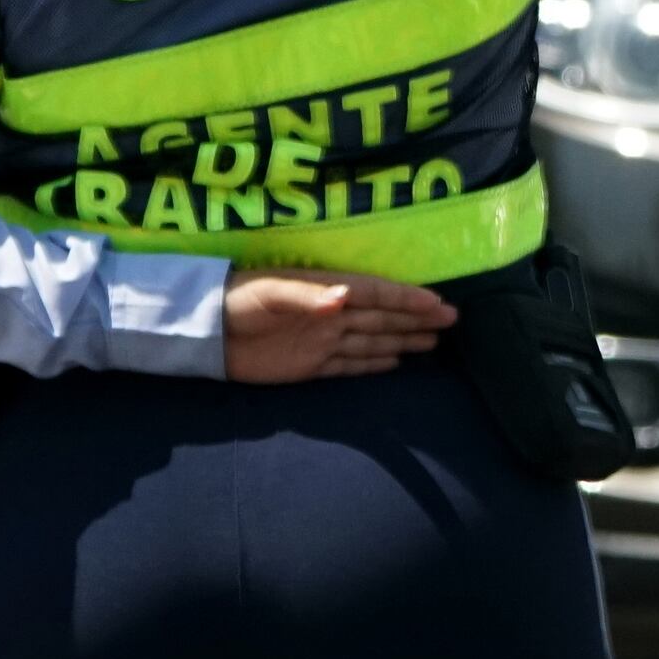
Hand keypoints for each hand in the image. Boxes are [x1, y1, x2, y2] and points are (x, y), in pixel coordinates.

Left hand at [222, 269, 459, 383]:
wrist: (206, 333)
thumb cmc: (237, 301)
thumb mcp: (270, 293)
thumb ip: (308, 296)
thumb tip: (345, 297)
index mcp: (326, 292)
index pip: (376, 295)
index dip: (407, 299)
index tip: (438, 303)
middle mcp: (331, 316)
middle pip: (383, 318)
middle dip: (416, 318)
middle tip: (452, 320)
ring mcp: (322, 341)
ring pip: (373, 340)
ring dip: (403, 339)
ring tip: (433, 341)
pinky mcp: (310, 366)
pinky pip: (351, 364)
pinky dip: (375, 363)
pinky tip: (395, 360)